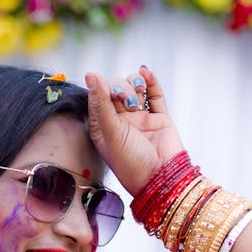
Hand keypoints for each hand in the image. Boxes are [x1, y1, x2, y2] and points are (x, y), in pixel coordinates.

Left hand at [85, 65, 184, 195]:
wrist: (161, 179)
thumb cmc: (130, 162)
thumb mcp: (110, 132)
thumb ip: (101, 103)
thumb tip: (90, 73)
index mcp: (103, 128)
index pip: (97, 97)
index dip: (102, 88)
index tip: (110, 93)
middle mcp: (120, 122)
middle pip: (116, 89)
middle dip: (121, 88)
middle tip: (126, 99)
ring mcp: (141, 119)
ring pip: (135, 89)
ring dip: (134, 85)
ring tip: (138, 96)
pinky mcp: (160, 118)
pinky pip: (155, 95)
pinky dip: (150, 81)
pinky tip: (145, 72)